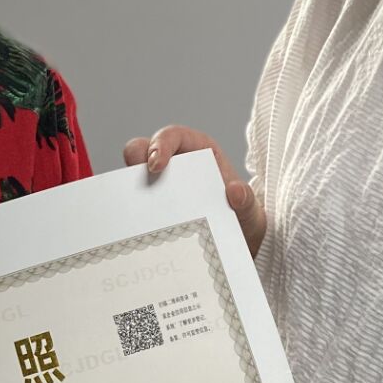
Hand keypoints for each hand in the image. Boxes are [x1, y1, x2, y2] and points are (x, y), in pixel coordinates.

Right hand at [123, 127, 266, 256]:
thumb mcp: (251, 212)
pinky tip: (138, 230)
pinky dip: (135, 216)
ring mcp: (163, 188)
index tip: (156, 165)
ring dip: (132, 192)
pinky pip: (138, 207)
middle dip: (136, 162)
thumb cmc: (245, 219)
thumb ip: (247, 202)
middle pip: (144, 152)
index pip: (172, 136)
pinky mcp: (155, 209)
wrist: (240, 245)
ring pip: (136, 180)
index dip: (160, 144)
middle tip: (137, 182)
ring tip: (136, 211)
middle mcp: (177, 166)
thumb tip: (235, 191)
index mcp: (200, 151)